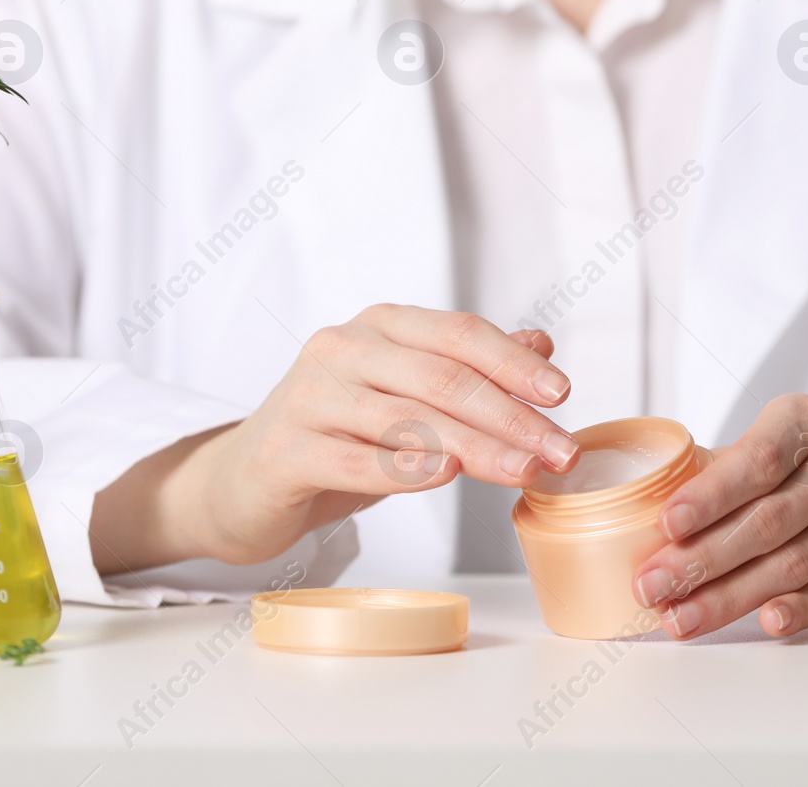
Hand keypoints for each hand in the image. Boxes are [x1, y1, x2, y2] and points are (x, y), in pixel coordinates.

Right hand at [90, 305, 578, 570]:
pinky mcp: (284, 449)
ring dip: (475, 447)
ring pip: (407, 418)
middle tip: (559, 452)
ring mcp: (309, 396)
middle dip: (510, 416)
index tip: (561, 395)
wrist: (245, 482)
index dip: (513, 363)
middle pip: (442, 378)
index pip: (459, 334)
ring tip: (522, 471)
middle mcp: (342, 348)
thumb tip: (542, 344)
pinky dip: (404, 469)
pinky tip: (445, 476)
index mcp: (380, 325)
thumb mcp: (410, 396)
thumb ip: (470, 368)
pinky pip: (355, 458)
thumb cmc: (340, 435)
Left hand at [631, 394, 807, 639]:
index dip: (710, 495)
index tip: (667, 523)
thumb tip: (646, 507)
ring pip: (791, 565)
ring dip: (728, 597)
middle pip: (766, 522)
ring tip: (679, 617)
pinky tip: (762, 622)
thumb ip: (731, 467)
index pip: (756, 462)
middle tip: (651, 585)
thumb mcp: (790, 442)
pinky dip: (795, 610)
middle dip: (701, 559)